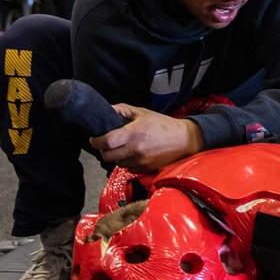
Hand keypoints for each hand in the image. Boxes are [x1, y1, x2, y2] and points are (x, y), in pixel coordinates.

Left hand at [89, 105, 204, 172]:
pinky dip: (128, 162)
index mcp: (133, 133)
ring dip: (117, 156)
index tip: (95, 138)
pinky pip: (129, 169)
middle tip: (108, 143)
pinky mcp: (145, 169)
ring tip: (124, 148)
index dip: (96, 140)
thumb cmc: (162, 124)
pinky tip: (135, 154)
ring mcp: (140, 161)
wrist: (184, 140)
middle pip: (107, 156)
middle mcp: (135, 149)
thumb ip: (123, 110)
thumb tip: (106, 110)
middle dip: (104, 149)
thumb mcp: (142, 113)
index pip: (106, 142)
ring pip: (117, 163)